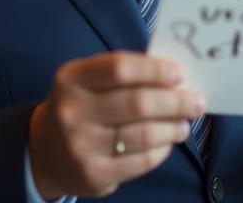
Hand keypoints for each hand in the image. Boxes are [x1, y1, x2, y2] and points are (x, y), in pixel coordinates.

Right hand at [28, 51, 202, 199]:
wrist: (45, 153)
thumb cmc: (80, 107)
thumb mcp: (87, 82)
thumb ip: (124, 75)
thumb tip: (175, 77)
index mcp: (72, 79)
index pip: (119, 68)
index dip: (154, 69)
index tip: (179, 73)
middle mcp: (73, 111)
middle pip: (137, 103)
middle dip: (175, 101)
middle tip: (196, 101)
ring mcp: (82, 146)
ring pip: (144, 134)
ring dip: (173, 127)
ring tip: (184, 123)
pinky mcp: (94, 174)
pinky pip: (141, 160)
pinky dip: (162, 149)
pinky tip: (168, 142)